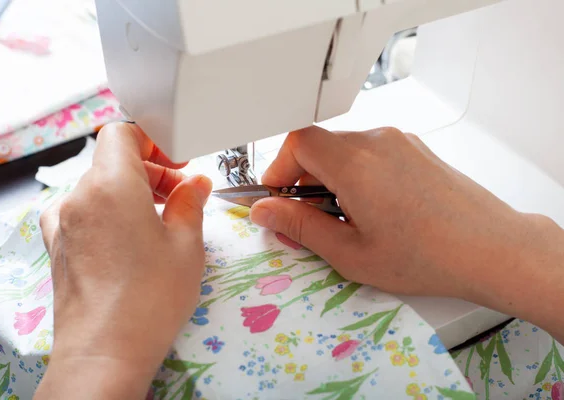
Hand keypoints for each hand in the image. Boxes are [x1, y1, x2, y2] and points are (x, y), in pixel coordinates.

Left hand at [35, 123, 211, 398]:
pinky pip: (82, 212)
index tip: (177, 161)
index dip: (152, 140)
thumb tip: (195, 184)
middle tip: (181, 195)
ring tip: (160, 220)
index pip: (122, 133)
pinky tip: (127, 236)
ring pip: (97, 187)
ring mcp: (62, 223)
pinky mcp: (57, 247)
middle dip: (150, 171)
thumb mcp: (187, 245)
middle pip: (112, 161)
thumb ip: (191, 203)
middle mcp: (78, 197)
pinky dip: (107, 212)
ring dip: (130, 192)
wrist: (105, 352)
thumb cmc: (151, 297)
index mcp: (110, 184)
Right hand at [251, 126, 563, 340]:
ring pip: (343, 148)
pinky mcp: (414, 148)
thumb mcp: (351, 253)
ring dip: (329, 177)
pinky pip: (369, 151)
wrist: (492, 248)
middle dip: (302, 178)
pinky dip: (355, 173)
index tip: (277, 198)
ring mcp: (399, 141)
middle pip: (318, 144)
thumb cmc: (426, 257)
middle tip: (308, 218)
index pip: (297, 142)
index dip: (278, 169)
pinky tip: (372, 208)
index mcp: (355, 163)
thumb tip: (265, 211)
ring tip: (344, 218)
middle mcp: (376, 141)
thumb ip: (300, 227)